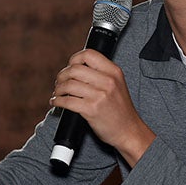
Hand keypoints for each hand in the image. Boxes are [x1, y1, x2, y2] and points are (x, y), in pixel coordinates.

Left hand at [50, 49, 154, 166]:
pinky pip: (67, 101)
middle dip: (62, 75)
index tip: (70, 66)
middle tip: (60, 82)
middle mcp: (108, 81)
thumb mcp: (117, 84)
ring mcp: (100, 95)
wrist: (128, 130)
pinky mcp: (91, 110)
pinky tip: (57, 102)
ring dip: (58, 89)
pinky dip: (57, 101)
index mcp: (114, 71)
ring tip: (58, 93)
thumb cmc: (120, 109)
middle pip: (75, 69)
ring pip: (68, 84)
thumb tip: (75, 67)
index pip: (89, 54)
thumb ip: (101, 74)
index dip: (74, 59)